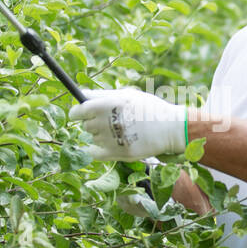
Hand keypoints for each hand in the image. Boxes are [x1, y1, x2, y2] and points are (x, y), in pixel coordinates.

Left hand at [67, 87, 186, 161]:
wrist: (170, 128)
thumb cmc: (148, 108)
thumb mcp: (127, 95)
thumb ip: (102, 95)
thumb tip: (81, 96)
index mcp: (107, 104)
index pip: (78, 111)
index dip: (76, 113)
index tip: (79, 114)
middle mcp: (106, 121)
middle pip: (85, 126)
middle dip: (93, 123)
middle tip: (109, 122)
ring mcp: (111, 139)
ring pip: (93, 139)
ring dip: (100, 136)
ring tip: (119, 131)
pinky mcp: (117, 153)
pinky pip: (94, 153)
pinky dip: (98, 150)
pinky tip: (108, 144)